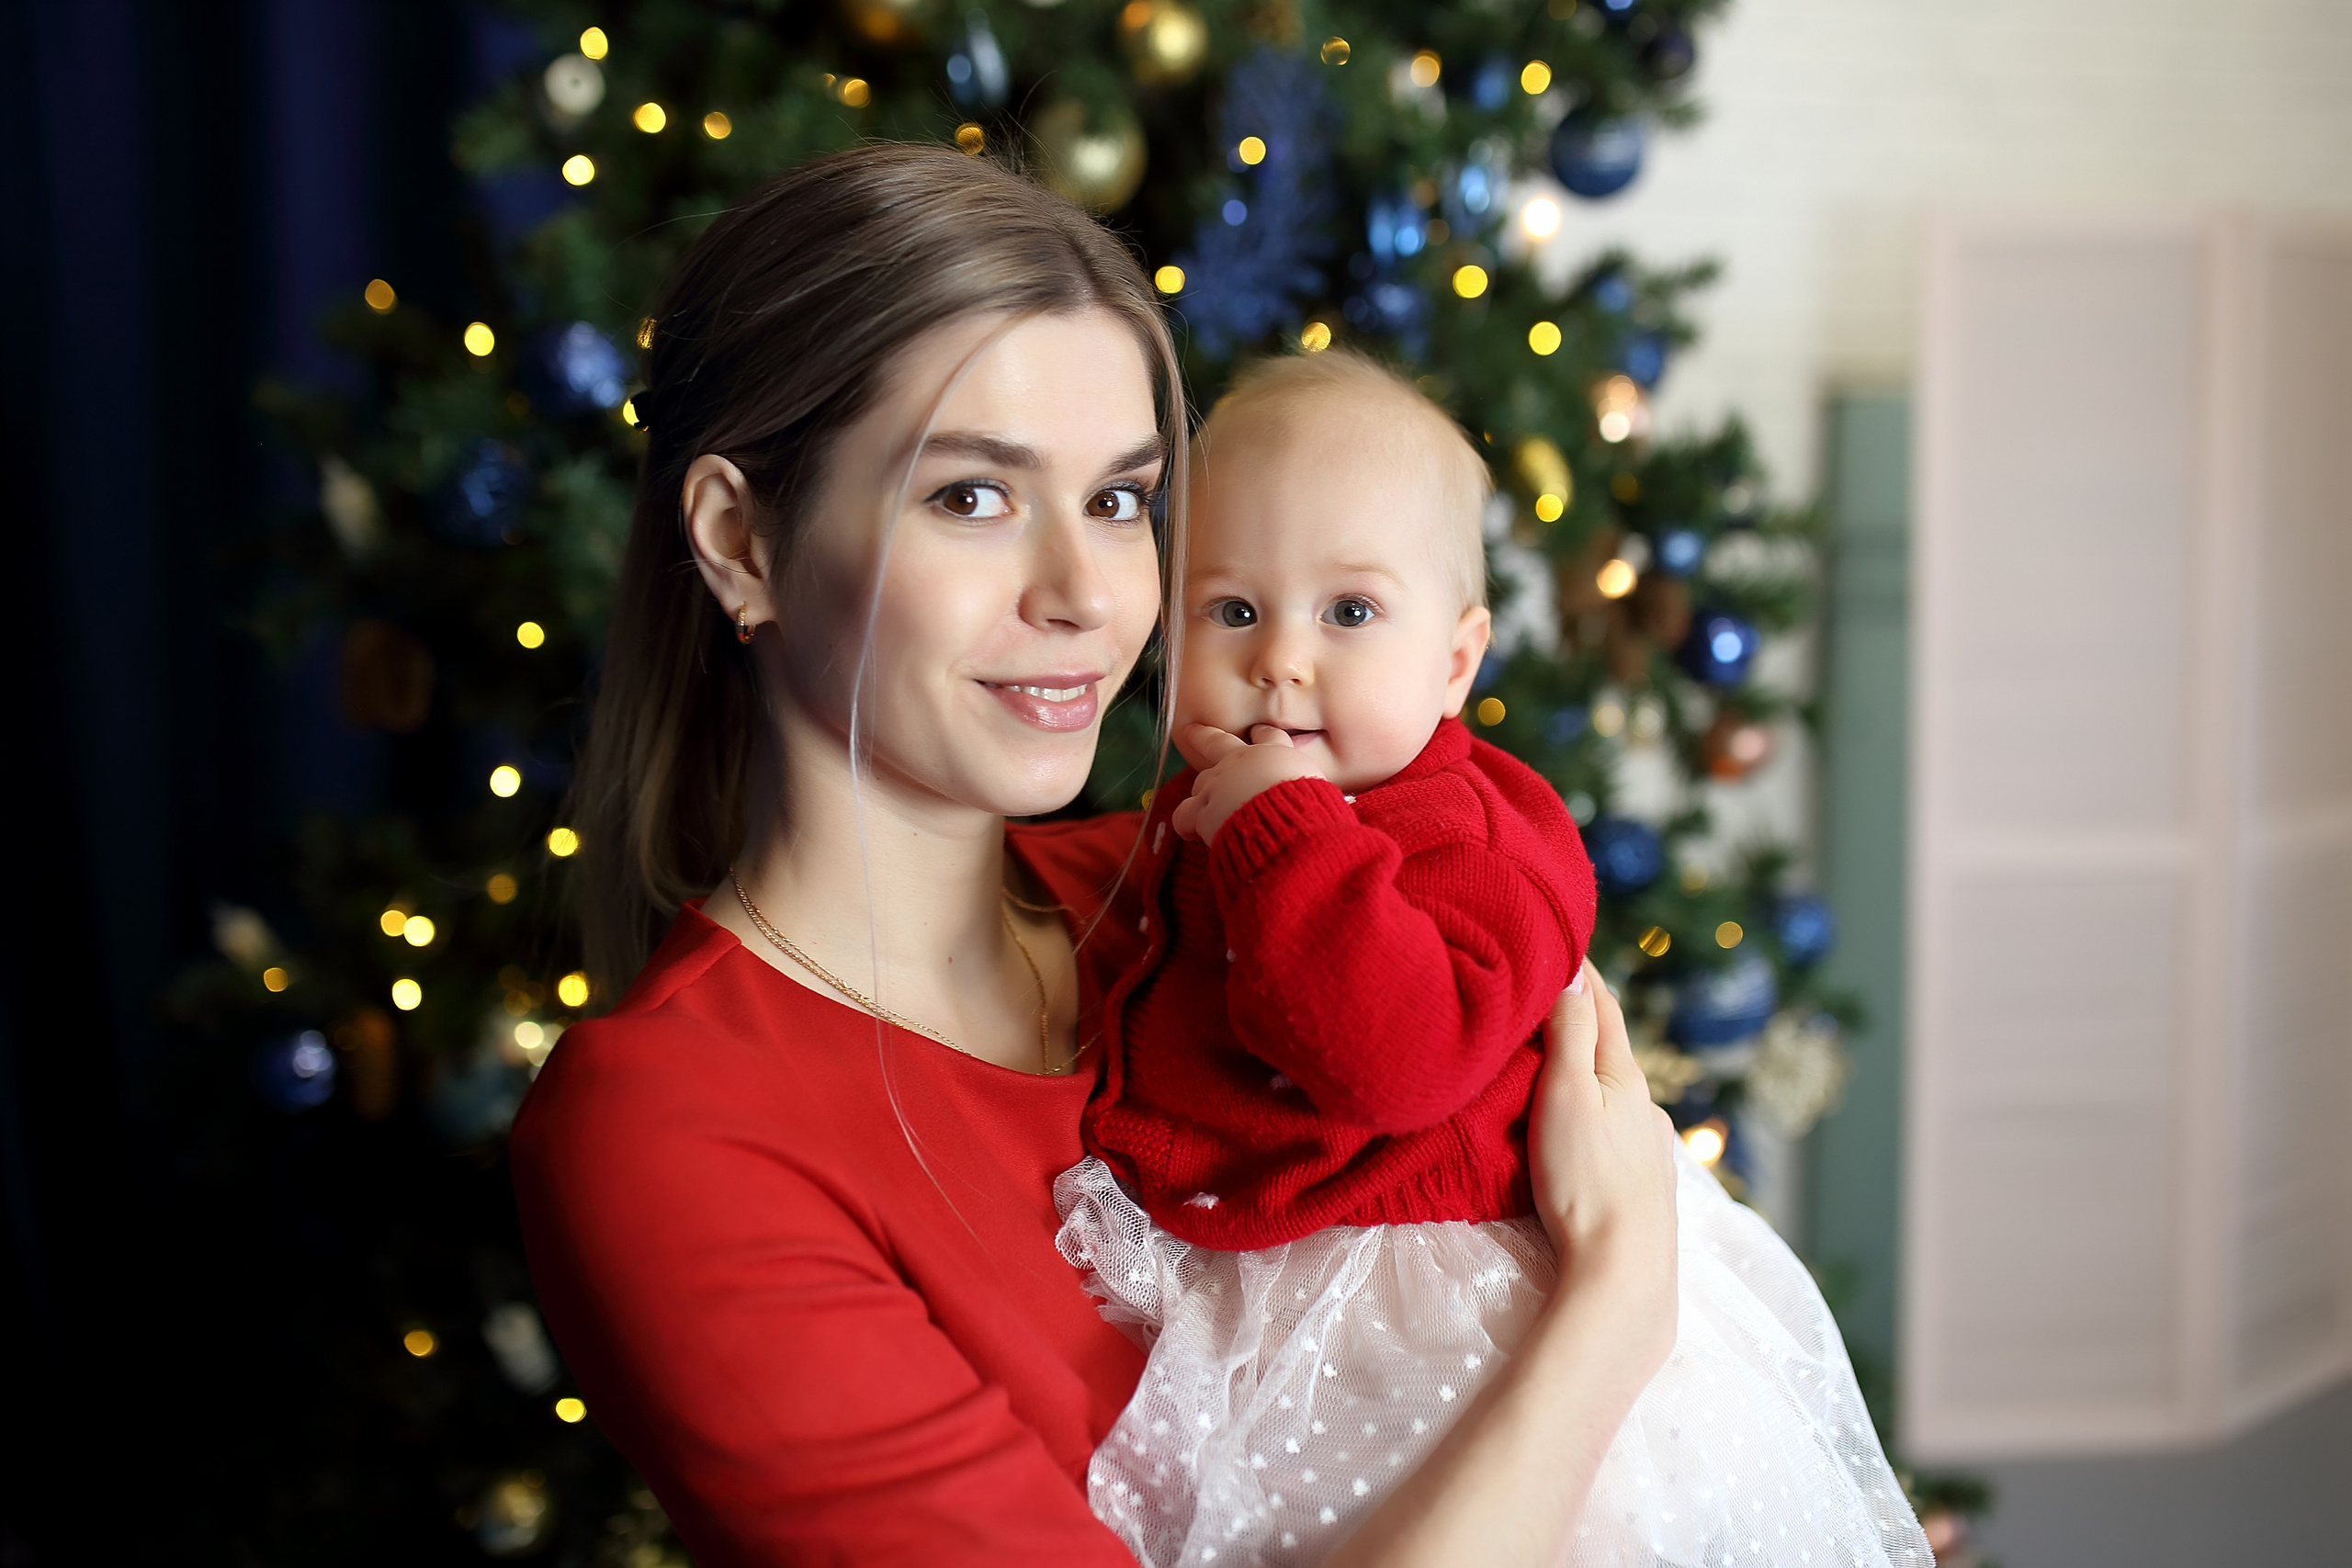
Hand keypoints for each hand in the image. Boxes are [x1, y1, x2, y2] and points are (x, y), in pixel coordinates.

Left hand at [1169, 723, 1325, 845]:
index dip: (1261, 735)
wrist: (1285, 821)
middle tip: (1192, 731)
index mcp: (1275, 753)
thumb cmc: (1311, 806)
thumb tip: (1330, 802)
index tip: (1256, 732)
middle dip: (1205, 736)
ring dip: (1202, 792)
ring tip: (1203, 805)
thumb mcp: (1321, 788)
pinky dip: (1187, 824)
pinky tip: (1192, 832)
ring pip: (1200, 781)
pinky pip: (1184, 815)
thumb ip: (1313, 788)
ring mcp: (1218, 783)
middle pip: (1218, 742)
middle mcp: (1241, 761)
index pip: (1268, 736)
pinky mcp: (1202, 809)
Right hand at [1530, 962, 1679, 1370]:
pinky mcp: (1644, 1186)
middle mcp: (1647, 1107)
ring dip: (1588, 1070)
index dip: (1580, 971)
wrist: (1622, 1273)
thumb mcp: (1566, 1095)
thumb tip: (1573, 970)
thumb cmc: (1585, 1181)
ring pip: (1615, 1093)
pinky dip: (1596, 1110)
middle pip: (1611, 1048)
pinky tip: (1584, 1126)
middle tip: (1543, 995)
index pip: (1603, 1006)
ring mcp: (1650, 1149)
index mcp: (1627, 1077)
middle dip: (1581, 1019)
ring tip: (1553, 1063)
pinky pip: (1616, 1130)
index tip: (1556, 943)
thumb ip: (1570, 1033)